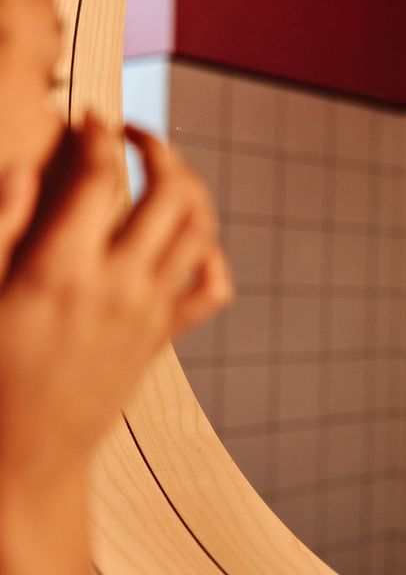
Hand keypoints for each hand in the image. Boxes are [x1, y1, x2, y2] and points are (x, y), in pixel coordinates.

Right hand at [0, 114, 231, 486]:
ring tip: (164, 174)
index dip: (97, 135)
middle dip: (160, 149)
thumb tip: (24, 168)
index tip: (90, 118)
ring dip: (191, 191)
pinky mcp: (164, 335)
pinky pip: (212, 289)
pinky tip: (187, 241)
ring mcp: (149, 311)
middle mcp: (118, 284)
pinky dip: (211, 256)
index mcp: (60, 269)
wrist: (25, 456)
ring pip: (201, 231)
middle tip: (134, 135)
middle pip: (171, 193)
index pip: (100, 177)